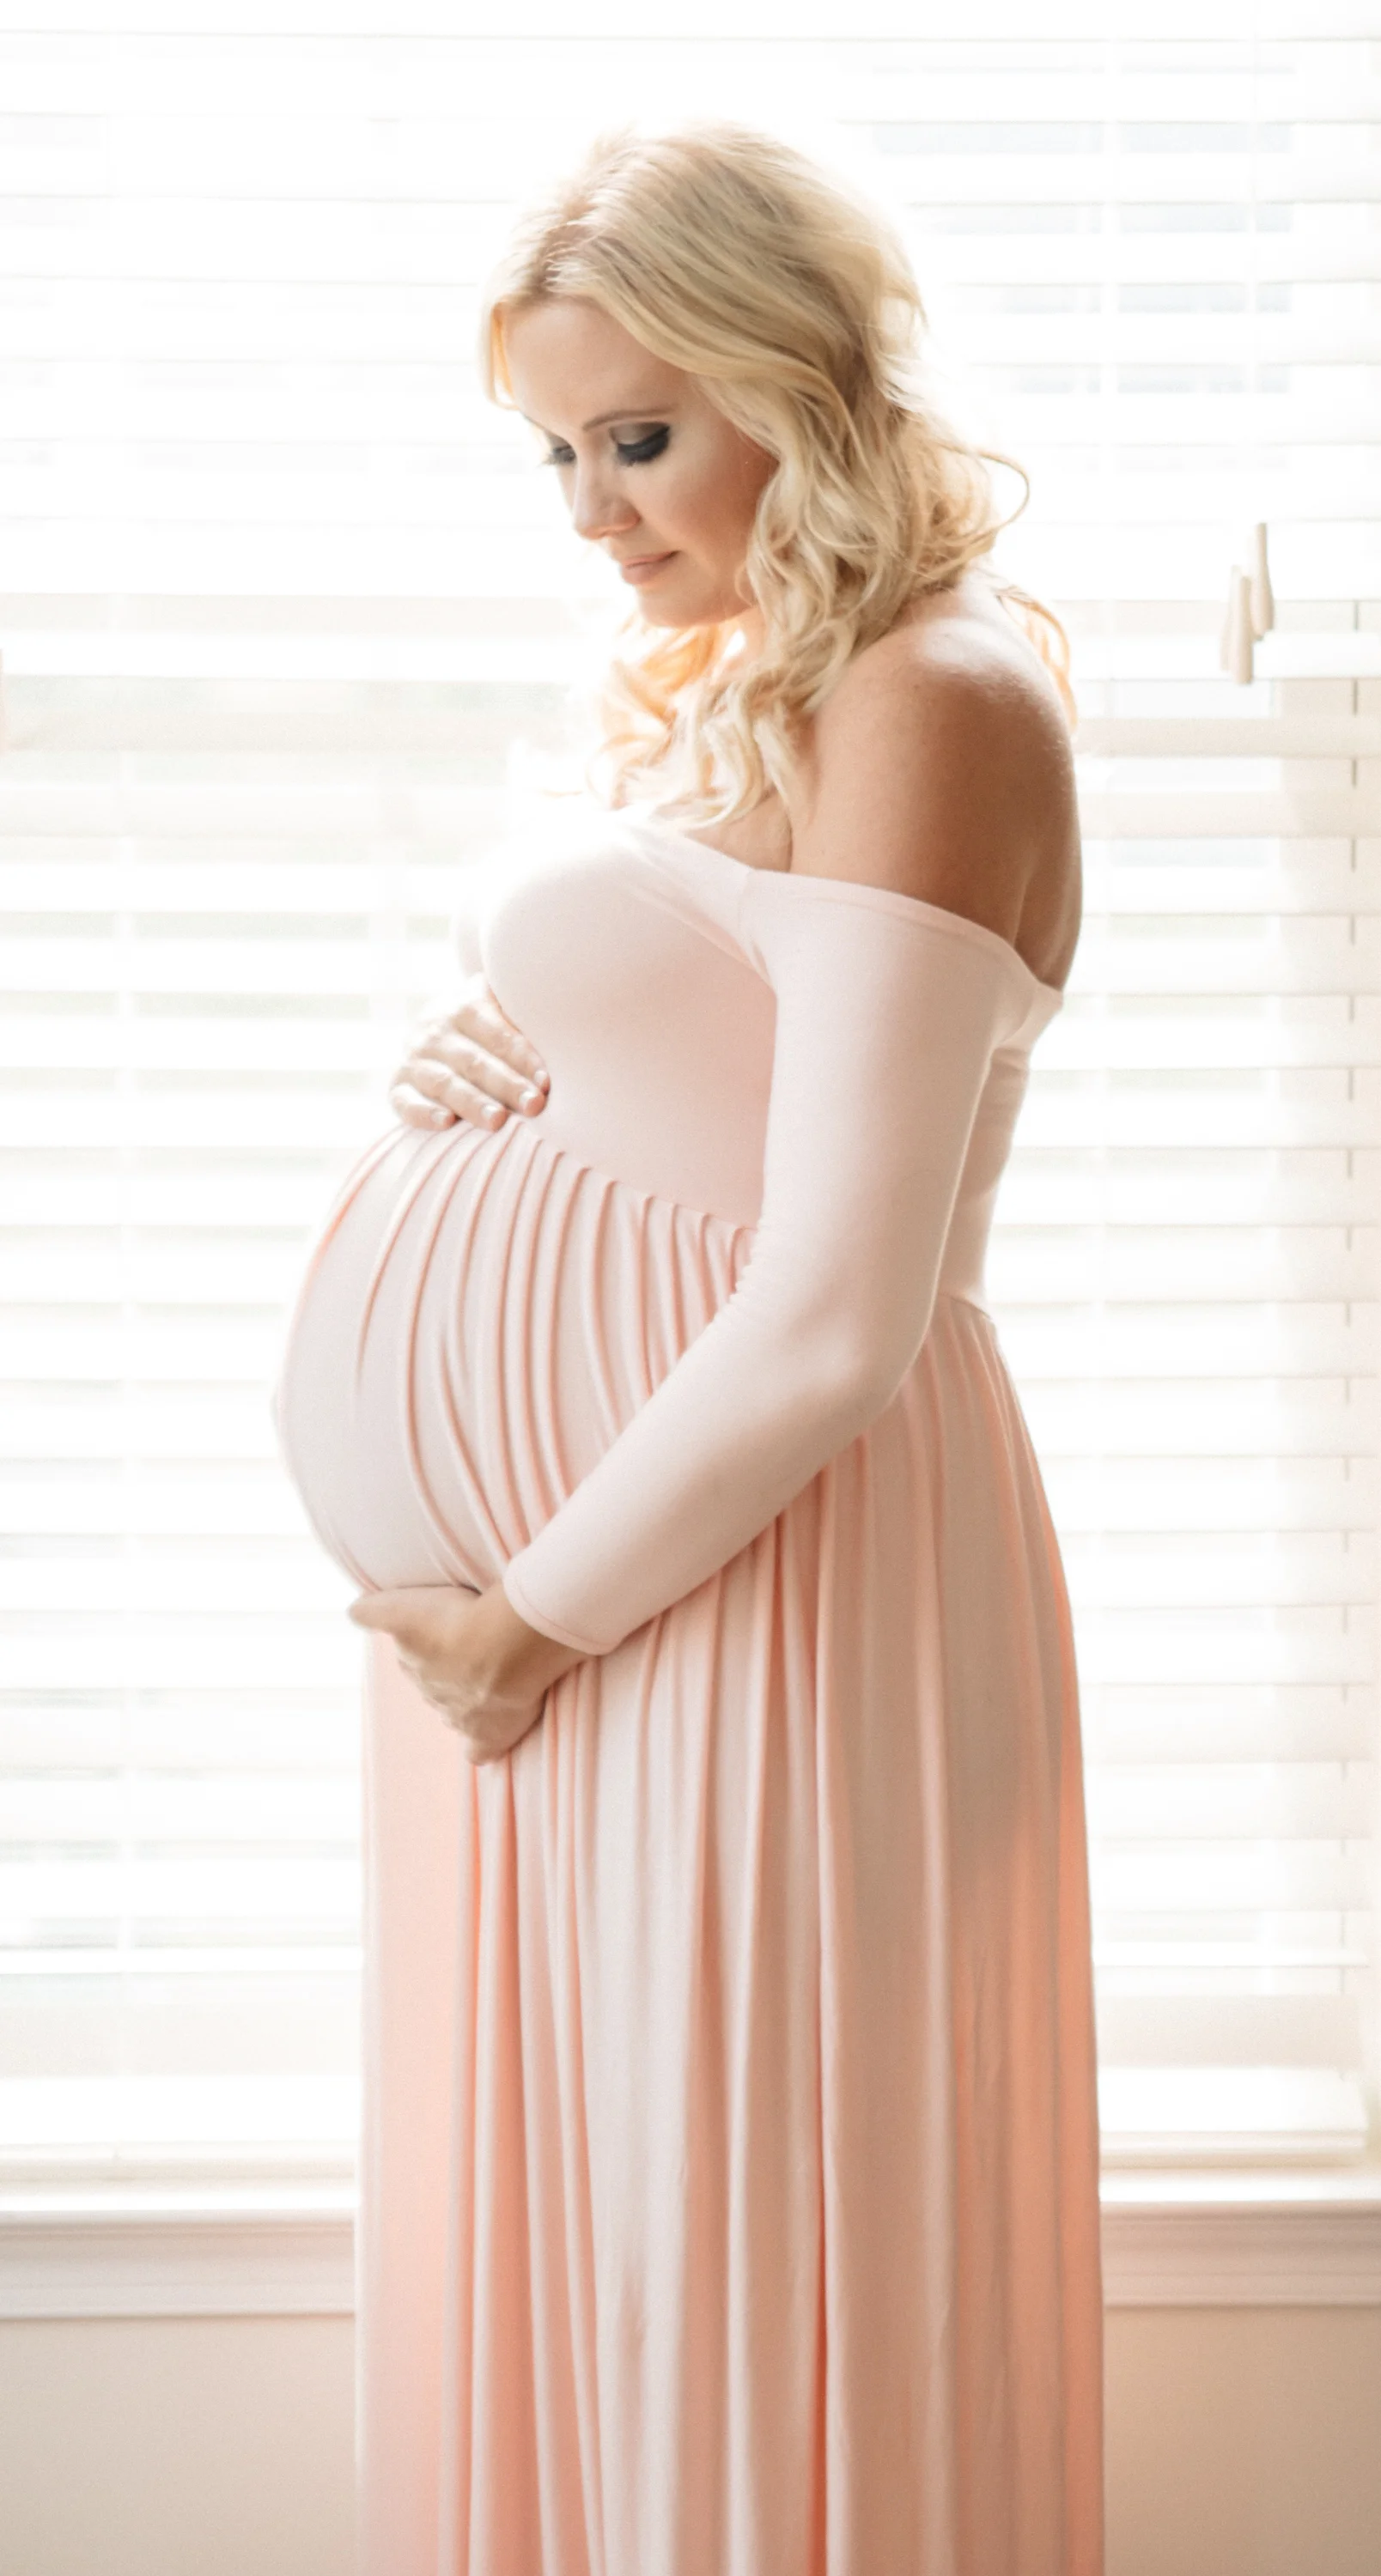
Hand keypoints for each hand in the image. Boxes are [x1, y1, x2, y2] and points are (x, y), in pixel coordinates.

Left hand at [347, 1578, 580, 1764]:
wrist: (504, 1649)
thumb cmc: (457, 1620)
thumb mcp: (401, 1609)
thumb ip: (374, 1613)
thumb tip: (353, 1614)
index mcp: (411, 1662)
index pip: (411, 1653)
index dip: (426, 1641)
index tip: (443, 1629)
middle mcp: (430, 1692)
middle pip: (433, 1681)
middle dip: (446, 1668)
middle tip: (474, 1647)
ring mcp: (458, 1717)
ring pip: (454, 1711)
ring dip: (468, 1697)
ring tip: (493, 1677)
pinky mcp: (488, 1735)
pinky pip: (478, 1750)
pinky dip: (480, 1746)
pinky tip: (484, 1743)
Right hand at [388, 972, 549, 1134]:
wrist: (440, 1029)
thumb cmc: (492, 1028)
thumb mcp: (504, 1011)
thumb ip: (526, 1020)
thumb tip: (572, 1034)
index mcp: (465, 1007)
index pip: (496, 1032)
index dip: (522, 1057)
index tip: (547, 1081)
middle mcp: (434, 1030)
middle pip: (473, 1061)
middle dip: (506, 1084)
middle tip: (534, 1105)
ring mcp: (414, 1059)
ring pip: (444, 1083)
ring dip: (471, 1102)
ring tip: (497, 1120)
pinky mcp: (398, 1086)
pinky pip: (405, 1102)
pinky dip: (423, 1113)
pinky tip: (446, 1123)